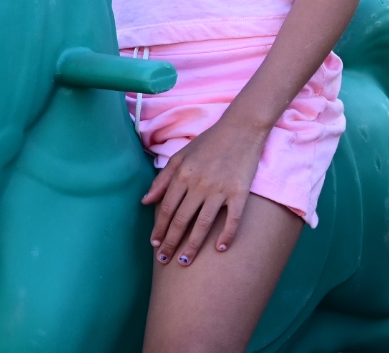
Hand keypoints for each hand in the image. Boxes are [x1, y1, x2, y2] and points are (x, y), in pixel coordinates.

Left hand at [142, 119, 266, 265]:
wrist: (243, 126)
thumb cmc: (211, 141)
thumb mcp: (181, 155)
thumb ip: (163, 179)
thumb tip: (145, 201)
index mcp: (183, 175)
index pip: (166, 209)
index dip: (159, 229)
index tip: (155, 245)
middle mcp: (199, 184)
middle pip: (181, 221)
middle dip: (171, 243)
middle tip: (165, 261)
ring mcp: (220, 189)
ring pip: (202, 224)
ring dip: (192, 246)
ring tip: (185, 262)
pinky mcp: (240, 191)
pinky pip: (232, 218)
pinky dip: (227, 235)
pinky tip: (220, 248)